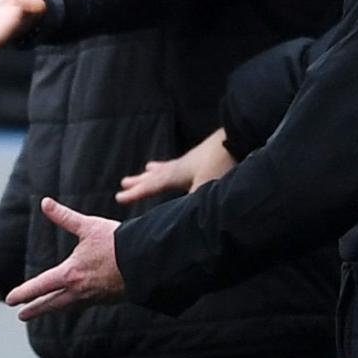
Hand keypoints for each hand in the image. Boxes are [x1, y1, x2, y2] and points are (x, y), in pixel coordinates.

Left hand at [7, 198, 123, 318]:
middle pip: (51, 304)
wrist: (148, 261)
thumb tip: (45, 202)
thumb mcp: (88, 226)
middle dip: (35, 309)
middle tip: (21, 316)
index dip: (24, 293)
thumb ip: (64, 217)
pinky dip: (73, 306)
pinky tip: (73, 303)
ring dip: (53, 309)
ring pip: (67, 306)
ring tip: (44, 310)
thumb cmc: (117, 242)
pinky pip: (84, 305)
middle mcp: (79, 290)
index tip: (10, 300)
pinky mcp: (107, 298)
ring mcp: (94, 297)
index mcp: (70, 274)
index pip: (40, 287)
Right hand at [118, 128, 236, 205]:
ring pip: (168, 167)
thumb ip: (193, 204)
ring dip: (156, 170)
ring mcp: (193, 159)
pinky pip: (183, 163)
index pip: (151, 185)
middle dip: (140, 181)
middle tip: (124, 182)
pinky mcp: (206, 155)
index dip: (135, 193)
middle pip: (155, 175)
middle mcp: (180, 165)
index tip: (118, 197)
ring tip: (148, 167)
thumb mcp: (205, 187)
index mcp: (176, 174)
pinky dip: (176, 165)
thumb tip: (182, 223)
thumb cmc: (222, 162)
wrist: (238, 135)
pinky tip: (183, 164)